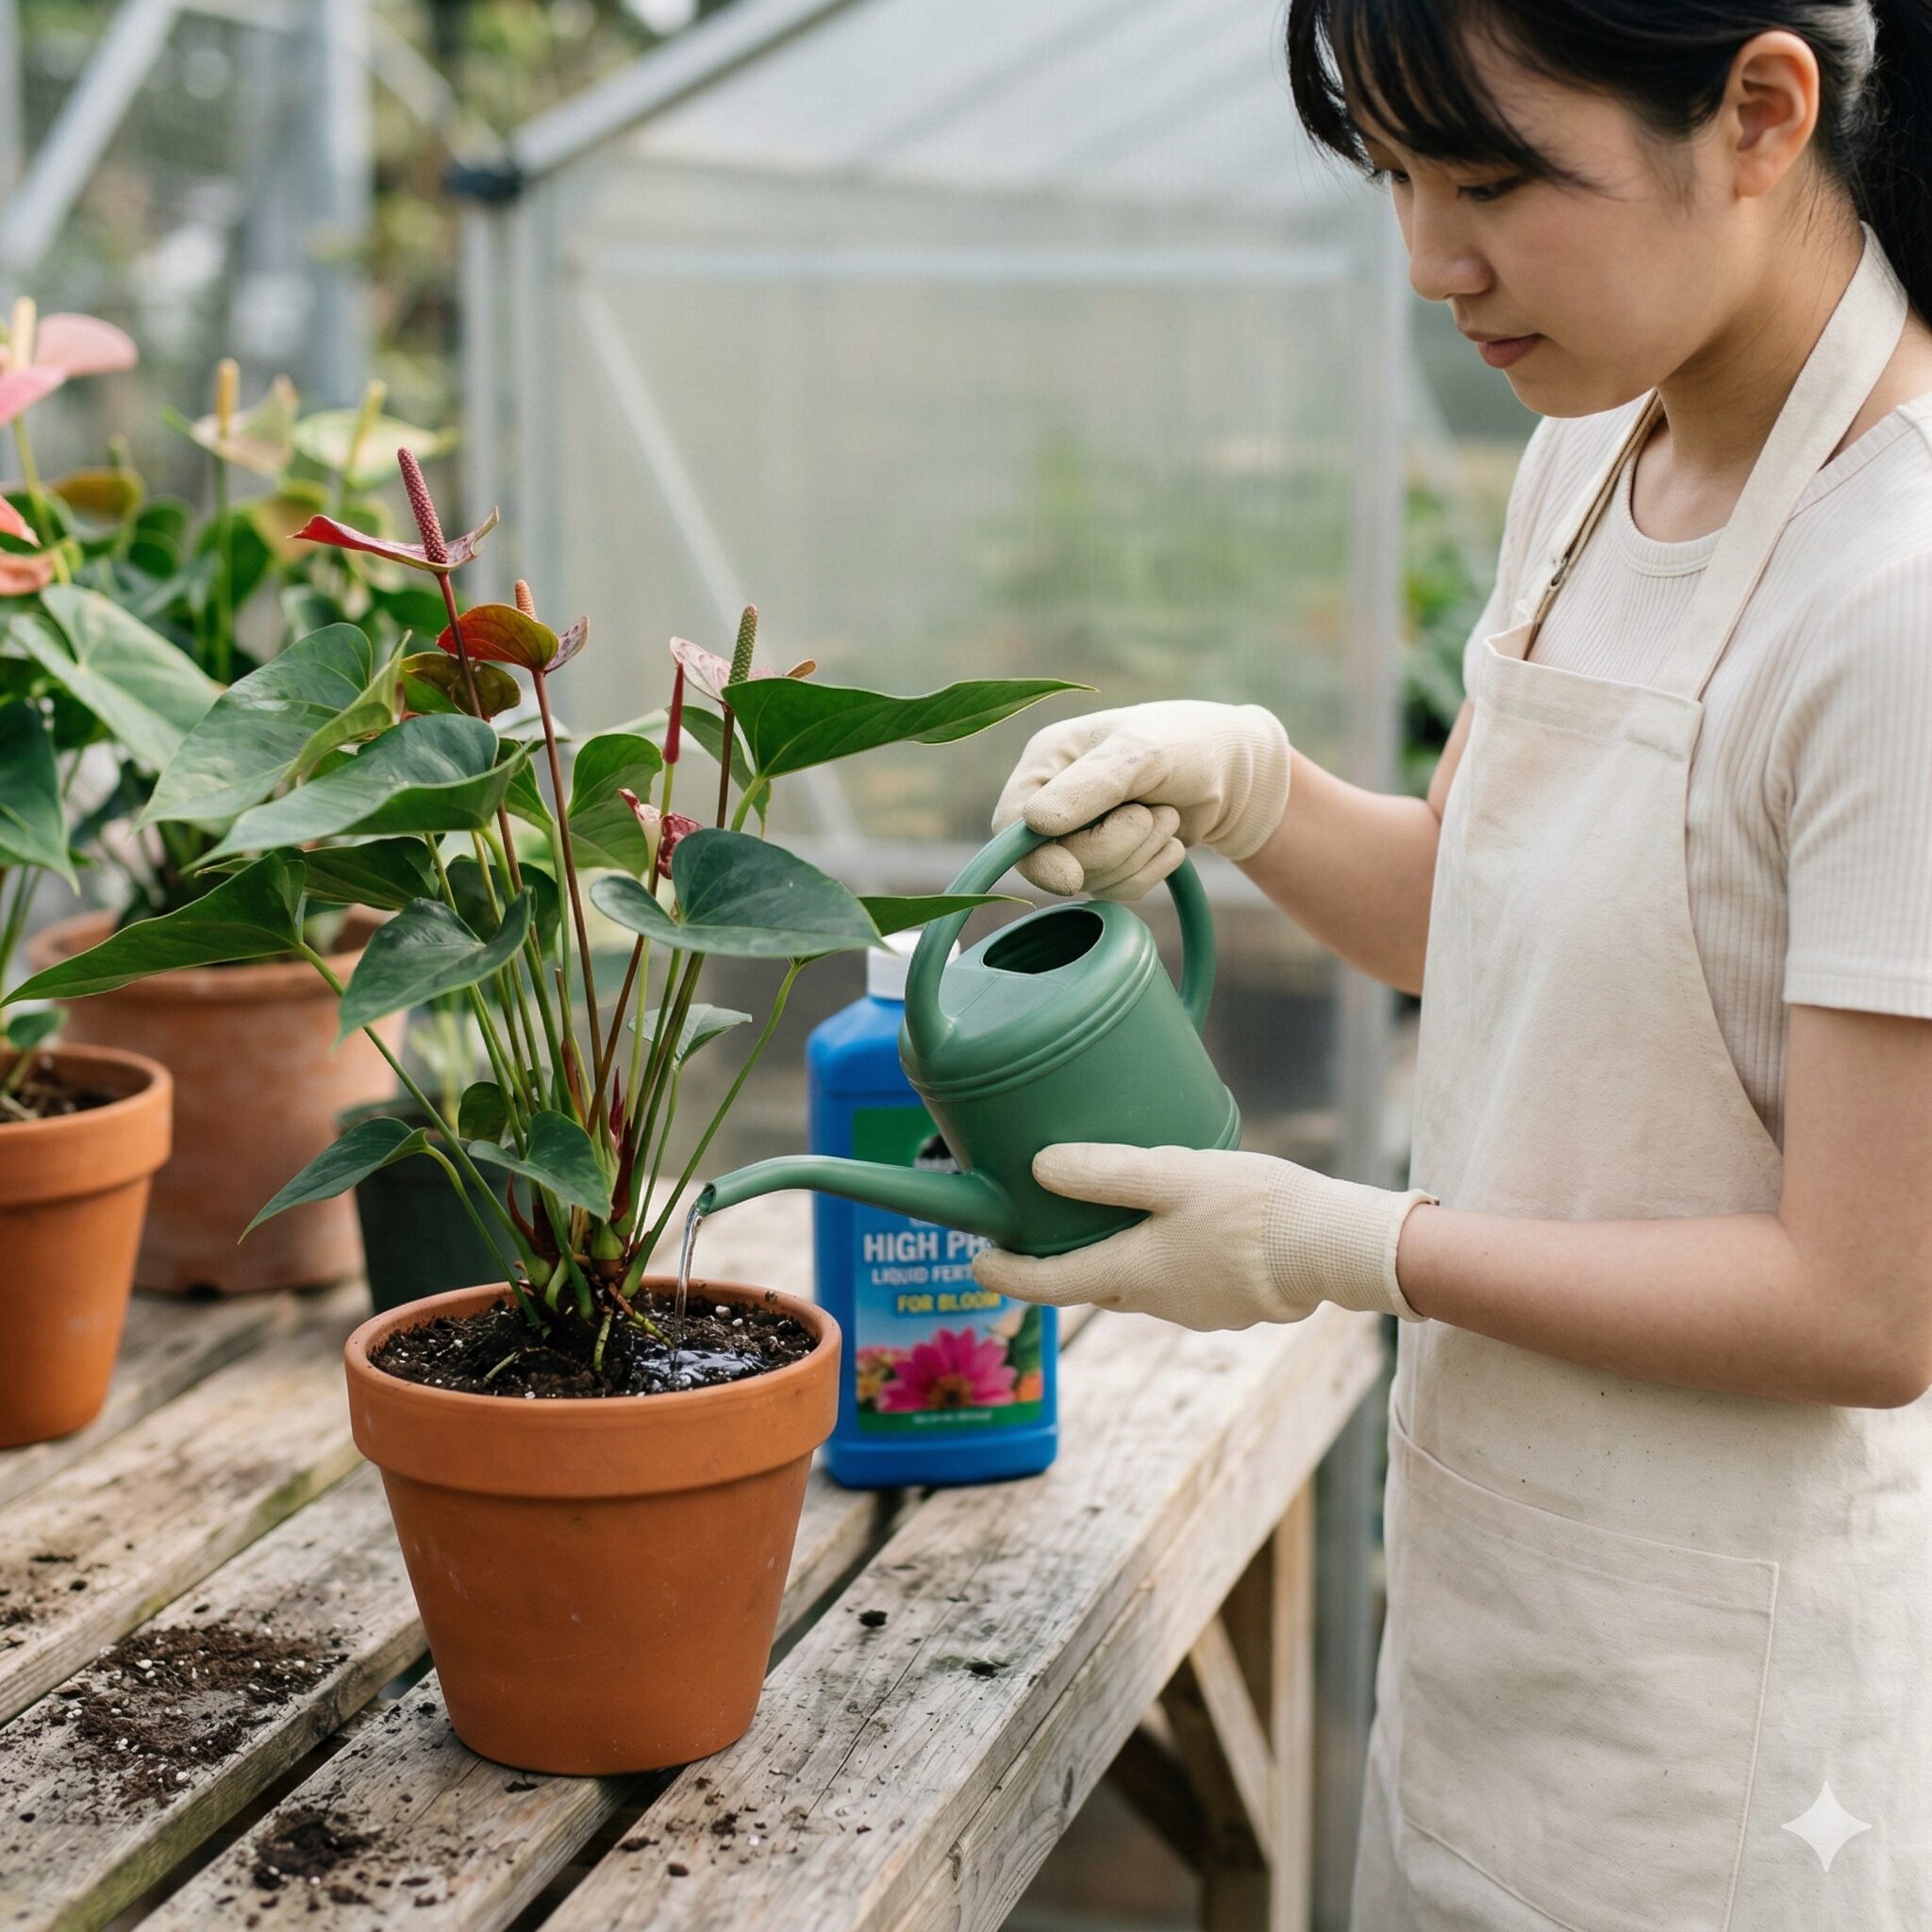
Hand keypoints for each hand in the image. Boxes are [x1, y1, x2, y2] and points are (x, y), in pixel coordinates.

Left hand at [970, 1143, 1431, 1331]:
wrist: (1336, 1248)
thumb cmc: (1254, 1209)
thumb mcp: (1174, 1176)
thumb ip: (1107, 1173)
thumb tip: (1038, 1167)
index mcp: (1132, 1274)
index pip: (1049, 1284)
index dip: (1006, 1274)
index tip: (975, 1264)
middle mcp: (1156, 1301)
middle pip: (1090, 1282)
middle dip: (1060, 1262)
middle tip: (1039, 1227)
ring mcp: (1195, 1307)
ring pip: (1136, 1280)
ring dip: (1114, 1254)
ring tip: (1110, 1213)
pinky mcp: (1230, 1300)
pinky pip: (1178, 1278)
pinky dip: (1161, 1255)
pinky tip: (1179, 1223)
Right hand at [992, 701, 1291, 897]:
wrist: (1234, 771)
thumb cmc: (1186, 744)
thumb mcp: (1140, 755)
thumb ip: (1090, 787)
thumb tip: (1034, 822)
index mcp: (1047, 762)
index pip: (1011, 823)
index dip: (1036, 858)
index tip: (1071, 876)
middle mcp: (1053, 800)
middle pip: (1054, 862)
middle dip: (1114, 846)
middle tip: (1150, 813)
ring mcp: (1079, 835)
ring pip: (1091, 881)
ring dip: (1140, 854)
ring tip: (1164, 815)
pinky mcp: (1109, 862)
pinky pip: (1119, 891)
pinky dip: (1152, 869)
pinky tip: (1169, 838)